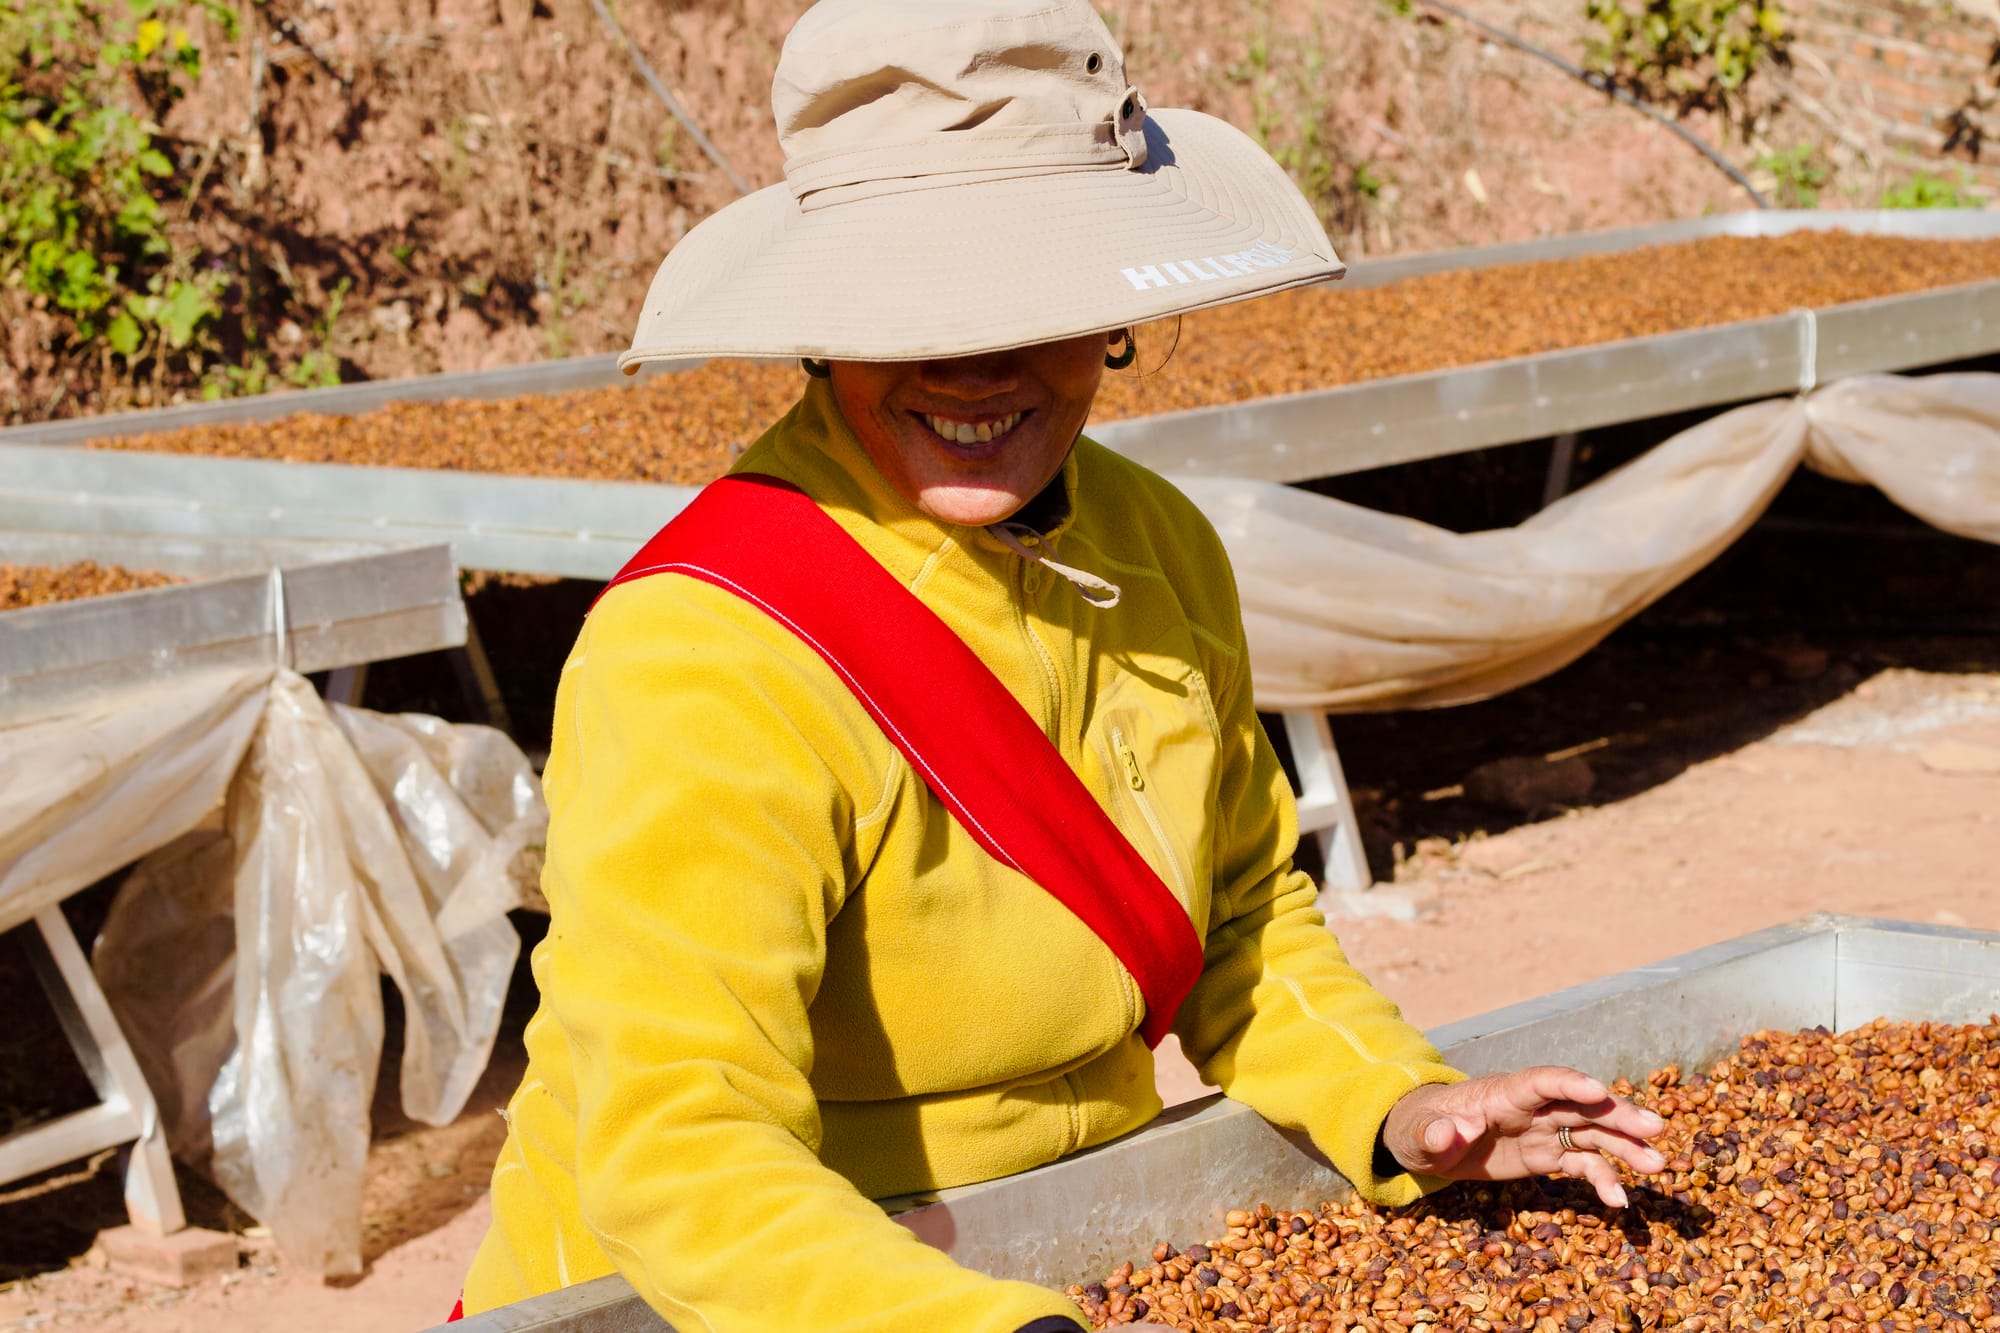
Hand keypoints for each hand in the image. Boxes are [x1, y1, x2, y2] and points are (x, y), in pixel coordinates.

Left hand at [1381, 1066, 1666, 1206]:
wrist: (1427, 1141)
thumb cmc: (1421, 1129)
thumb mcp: (1418, 1134)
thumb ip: (1433, 1133)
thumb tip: (1448, 1134)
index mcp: (1502, 1093)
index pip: (1540, 1081)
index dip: (1568, 1083)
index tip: (1598, 1090)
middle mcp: (1531, 1108)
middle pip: (1579, 1105)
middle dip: (1616, 1113)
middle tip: (1655, 1127)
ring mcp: (1543, 1130)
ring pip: (1592, 1132)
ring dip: (1625, 1145)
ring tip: (1658, 1164)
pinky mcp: (1547, 1155)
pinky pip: (1581, 1164)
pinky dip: (1603, 1178)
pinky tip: (1620, 1200)